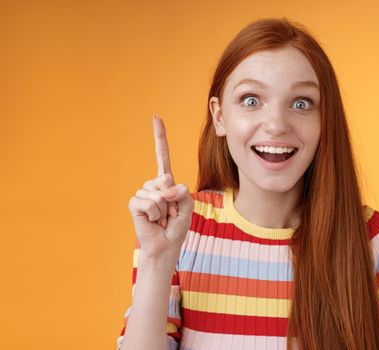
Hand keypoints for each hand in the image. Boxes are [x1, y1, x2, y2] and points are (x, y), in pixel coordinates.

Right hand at [127, 114, 193, 261]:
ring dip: (165, 211)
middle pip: (166, 178)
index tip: (156, 117)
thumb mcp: (188, 206)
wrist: (165, 245)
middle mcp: (153, 184)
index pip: (161, 155)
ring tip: (162, 219)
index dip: (159, 136)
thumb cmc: (176, 226)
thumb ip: (182, 192)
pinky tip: (153, 221)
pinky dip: (155, 214)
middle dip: (173, 199)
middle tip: (170, 213)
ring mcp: (142, 193)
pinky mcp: (134, 203)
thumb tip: (164, 189)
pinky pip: (148, 202)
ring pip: (158, 194)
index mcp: (166, 182)